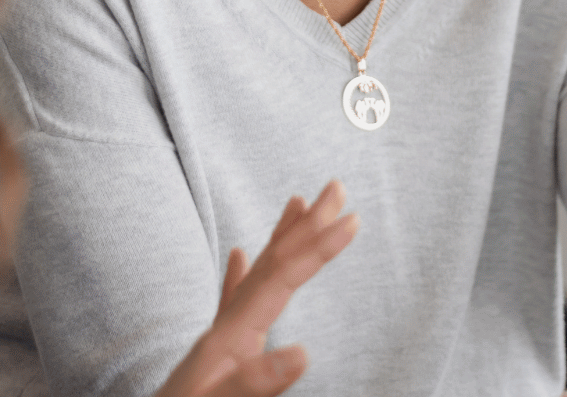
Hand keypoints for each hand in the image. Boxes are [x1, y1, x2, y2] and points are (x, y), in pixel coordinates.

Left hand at [155, 180, 360, 396]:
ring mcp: (218, 341)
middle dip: (306, 227)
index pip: (281, 280)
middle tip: (336, 188)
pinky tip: (235, 257)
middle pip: (271, 265)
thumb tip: (303, 351)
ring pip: (256, 276)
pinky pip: (231, 302)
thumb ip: (253, 383)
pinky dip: (239, 275)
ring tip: (297, 204)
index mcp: (230, 338)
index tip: (353, 219)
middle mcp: (224, 330)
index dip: (317, 248)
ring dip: (280, 240)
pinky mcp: (214, 357)